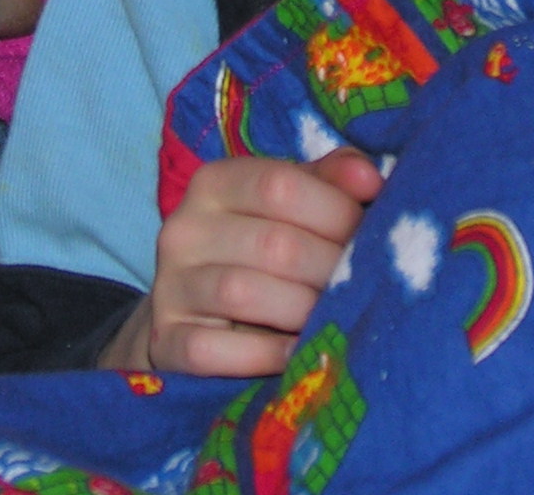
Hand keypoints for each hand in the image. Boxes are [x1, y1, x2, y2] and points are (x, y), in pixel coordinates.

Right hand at [104, 148, 386, 374]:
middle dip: (329, 268)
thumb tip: (369, 178)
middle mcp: (184, 229)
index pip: (280, 185)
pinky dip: (261, 356)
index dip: (336, 211)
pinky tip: (295, 355)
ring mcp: (169, 287)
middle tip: (362, 285)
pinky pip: (210, 350)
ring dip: (301, 310)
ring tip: (332, 318)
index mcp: (215, 182)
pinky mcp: (165, 341)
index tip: (368, 233)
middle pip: (271, 243)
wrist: (196, 313)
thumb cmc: (260, 249)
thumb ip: (330, 181)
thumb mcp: (291, 205)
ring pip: (241, 292)